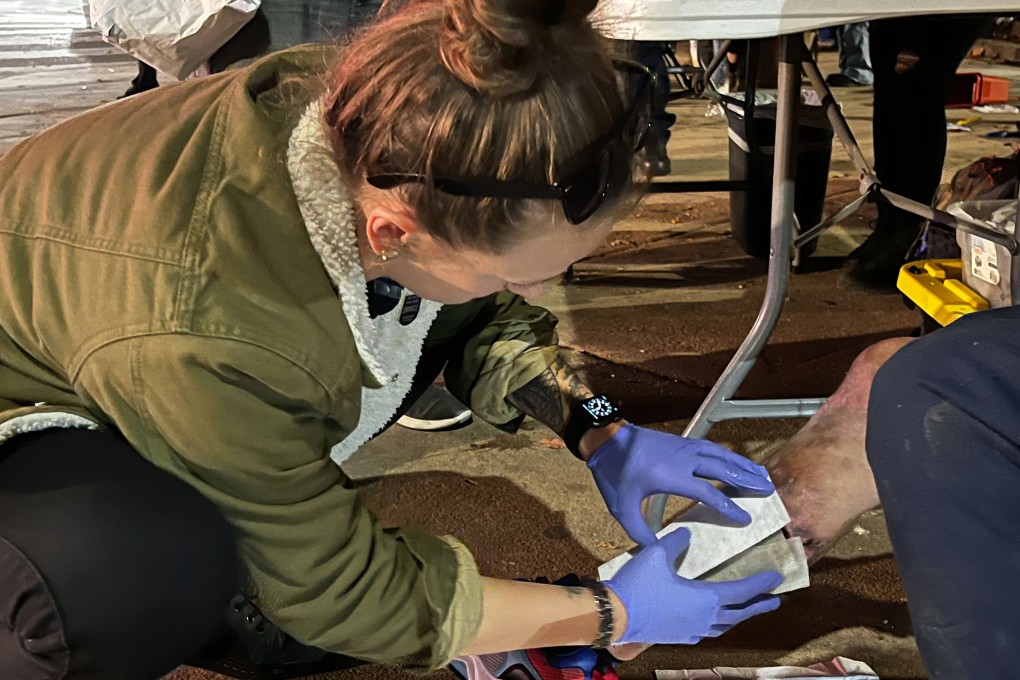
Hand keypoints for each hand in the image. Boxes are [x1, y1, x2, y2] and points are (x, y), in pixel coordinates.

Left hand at [587, 424, 773, 545]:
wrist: (607, 439)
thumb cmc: (613, 474)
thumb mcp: (621, 508)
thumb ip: (639, 532)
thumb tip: (657, 551)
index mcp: (671, 477)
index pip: (708, 493)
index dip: (729, 507)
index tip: (746, 519)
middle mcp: (683, 459)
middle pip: (722, 470)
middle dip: (747, 481)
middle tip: (769, 492)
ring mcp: (684, 447)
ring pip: (721, 455)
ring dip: (743, 465)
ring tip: (763, 475)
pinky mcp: (682, 441)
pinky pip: (712, 447)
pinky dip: (729, 455)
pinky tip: (737, 462)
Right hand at [603, 528, 781, 644]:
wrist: (615, 615)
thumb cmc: (638, 585)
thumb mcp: (656, 554)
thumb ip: (676, 542)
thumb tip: (686, 533)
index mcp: (705, 599)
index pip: (741, 591)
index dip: (760, 584)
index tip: (776, 577)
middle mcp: (704, 618)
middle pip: (739, 614)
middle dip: (758, 606)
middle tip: (774, 601)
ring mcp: (692, 630)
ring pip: (724, 626)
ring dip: (739, 617)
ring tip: (747, 611)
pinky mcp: (678, 636)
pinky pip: (706, 632)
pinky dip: (717, 625)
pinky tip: (712, 622)